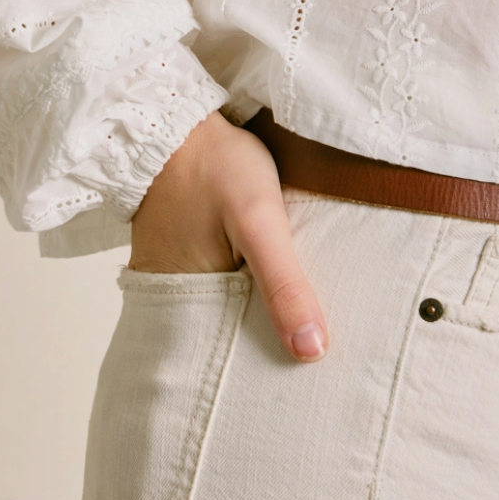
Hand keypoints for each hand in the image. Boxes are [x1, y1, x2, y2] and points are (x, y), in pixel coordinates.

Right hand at [131, 110, 327, 362]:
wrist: (177, 123)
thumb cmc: (214, 165)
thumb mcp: (259, 220)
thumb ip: (283, 283)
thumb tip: (312, 351)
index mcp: (189, 307)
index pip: (239, 360)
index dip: (276, 368)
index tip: (315, 376)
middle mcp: (178, 302)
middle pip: (236, 341)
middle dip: (272, 345)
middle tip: (321, 350)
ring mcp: (179, 280)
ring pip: (232, 314)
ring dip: (262, 316)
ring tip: (307, 322)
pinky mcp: (187, 259)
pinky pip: (225, 287)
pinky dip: (249, 289)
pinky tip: (276, 282)